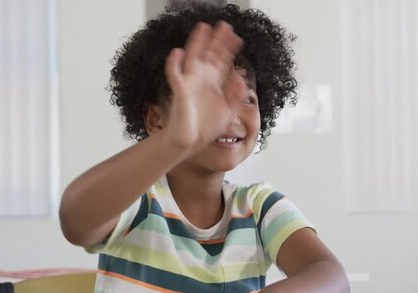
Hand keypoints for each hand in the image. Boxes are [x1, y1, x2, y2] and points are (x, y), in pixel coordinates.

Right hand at [162, 21, 246, 152]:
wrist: (190, 142)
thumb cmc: (205, 127)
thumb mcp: (228, 111)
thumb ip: (235, 96)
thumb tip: (243, 81)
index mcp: (214, 83)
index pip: (222, 61)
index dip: (229, 48)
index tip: (237, 37)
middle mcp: (202, 80)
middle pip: (209, 54)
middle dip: (216, 40)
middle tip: (223, 25)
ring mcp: (190, 84)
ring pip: (192, 58)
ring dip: (197, 43)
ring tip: (202, 28)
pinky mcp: (180, 92)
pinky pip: (175, 75)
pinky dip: (174, 64)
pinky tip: (177, 53)